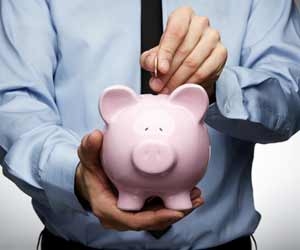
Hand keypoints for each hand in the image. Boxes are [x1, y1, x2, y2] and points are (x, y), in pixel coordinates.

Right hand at [75, 130, 203, 230]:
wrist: (91, 180)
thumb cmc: (90, 173)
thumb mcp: (87, 160)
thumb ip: (90, 149)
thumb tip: (95, 136)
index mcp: (109, 209)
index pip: (135, 220)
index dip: (156, 218)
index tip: (176, 211)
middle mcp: (123, 216)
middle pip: (153, 221)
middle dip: (175, 213)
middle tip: (195, 200)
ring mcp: (133, 213)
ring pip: (158, 216)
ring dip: (179, 208)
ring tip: (197, 195)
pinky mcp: (140, 208)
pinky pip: (158, 208)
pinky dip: (173, 202)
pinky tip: (188, 190)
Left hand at [140, 7, 226, 101]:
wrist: (191, 61)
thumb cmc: (173, 53)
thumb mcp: (155, 55)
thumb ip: (150, 59)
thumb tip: (153, 66)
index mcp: (183, 16)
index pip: (175, 32)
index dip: (166, 53)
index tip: (160, 70)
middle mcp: (200, 23)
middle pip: (184, 50)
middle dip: (169, 73)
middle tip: (160, 87)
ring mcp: (213, 37)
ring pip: (194, 63)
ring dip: (178, 80)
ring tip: (168, 90)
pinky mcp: (221, 53)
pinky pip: (205, 72)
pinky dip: (191, 83)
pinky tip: (182, 88)